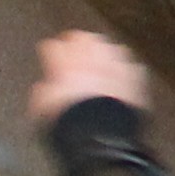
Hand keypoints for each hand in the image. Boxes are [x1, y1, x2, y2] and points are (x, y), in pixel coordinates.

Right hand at [29, 29, 149, 120]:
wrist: (100, 135)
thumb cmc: (68, 125)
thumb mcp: (42, 112)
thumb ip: (42, 94)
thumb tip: (42, 88)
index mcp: (65, 69)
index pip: (55, 48)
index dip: (52, 48)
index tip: (50, 48)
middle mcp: (90, 64)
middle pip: (85, 40)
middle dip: (79, 40)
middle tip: (76, 41)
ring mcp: (114, 70)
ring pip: (110, 48)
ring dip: (104, 49)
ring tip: (101, 50)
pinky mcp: (133, 82)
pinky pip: (131, 67)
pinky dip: (125, 67)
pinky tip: (123, 69)